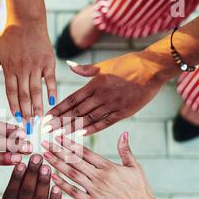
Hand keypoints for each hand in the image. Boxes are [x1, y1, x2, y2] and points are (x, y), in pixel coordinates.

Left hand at [0, 22, 56, 125]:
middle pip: (24, 95)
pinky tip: (52, 102)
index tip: (16, 119)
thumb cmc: (9, 37)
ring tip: (39, 119)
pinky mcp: (48, 62)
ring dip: (38, 106)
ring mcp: (36, 66)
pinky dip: (51, 90)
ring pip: (36, 90)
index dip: (14, 106)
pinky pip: (50, 79)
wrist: (27, 20)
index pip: (11, 92)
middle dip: (26, 112)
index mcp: (9, 69)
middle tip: (29, 127)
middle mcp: (23, 69)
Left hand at [42, 133, 157, 198]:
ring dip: (56, 164)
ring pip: (71, 174)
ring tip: (44, 156)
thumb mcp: (135, 167)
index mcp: (107, 166)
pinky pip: (73, 192)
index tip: (58, 137)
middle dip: (58, 151)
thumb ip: (125, 150)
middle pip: (74, 160)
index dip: (70, 143)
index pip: (84, 151)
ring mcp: (94, 190)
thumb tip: (124, 133)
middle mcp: (99, 176)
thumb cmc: (139, 189)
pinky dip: (62, 184)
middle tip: (44, 143)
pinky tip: (51, 177)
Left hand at [46, 51, 176, 134]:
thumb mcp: (104, 65)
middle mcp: (101, 95)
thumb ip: (86, 70)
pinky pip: (105, 122)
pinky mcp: (123, 112)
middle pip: (76, 111)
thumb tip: (69, 66)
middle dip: (60, 121)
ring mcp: (112, 105)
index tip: (46, 117)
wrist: (152, 68)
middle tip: (46, 130)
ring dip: (72, 127)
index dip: (58, 109)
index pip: (71, 99)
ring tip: (59, 135)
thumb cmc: (128, 64)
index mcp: (95, 84)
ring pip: (88, 118)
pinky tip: (81, 135)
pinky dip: (92, 129)